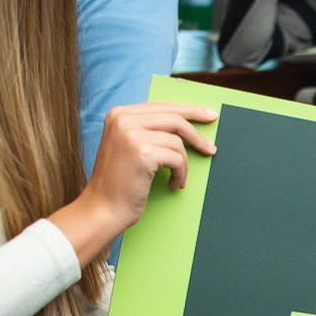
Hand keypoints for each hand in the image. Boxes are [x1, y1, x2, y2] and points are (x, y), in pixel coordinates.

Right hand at [51, 103, 216, 266]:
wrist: (103, 208)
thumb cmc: (120, 182)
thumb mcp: (129, 146)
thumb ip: (149, 130)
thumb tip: (185, 123)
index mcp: (119, 114)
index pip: (162, 107)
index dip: (189, 111)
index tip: (208, 115)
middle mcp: (123, 119)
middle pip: (174, 118)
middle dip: (197, 134)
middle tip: (211, 148)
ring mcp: (131, 134)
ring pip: (178, 141)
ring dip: (183, 164)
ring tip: (178, 178)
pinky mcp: (142, 153)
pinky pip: (177, 158)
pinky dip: (181, 174)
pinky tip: (174, 184)